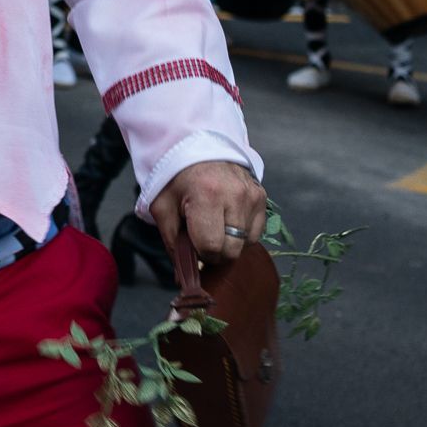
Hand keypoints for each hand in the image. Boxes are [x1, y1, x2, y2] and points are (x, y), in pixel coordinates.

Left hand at [148, 159, 266, 265]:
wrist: (199, 148)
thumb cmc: (177, 179)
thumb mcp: (163, 207)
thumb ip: (172, 243)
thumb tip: (182, 277)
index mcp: (206, 195)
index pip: (211, 246)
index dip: (200, 253)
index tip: (192, 243)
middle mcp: (235, 196)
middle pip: (231, 250)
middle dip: (215, 252)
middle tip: (201, 236)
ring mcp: (253, 196)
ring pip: (246, 244)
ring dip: (229, 243)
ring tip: (213, 224)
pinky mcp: (262, 197)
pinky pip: (256, 233)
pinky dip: (241, 234)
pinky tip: (227, 219)